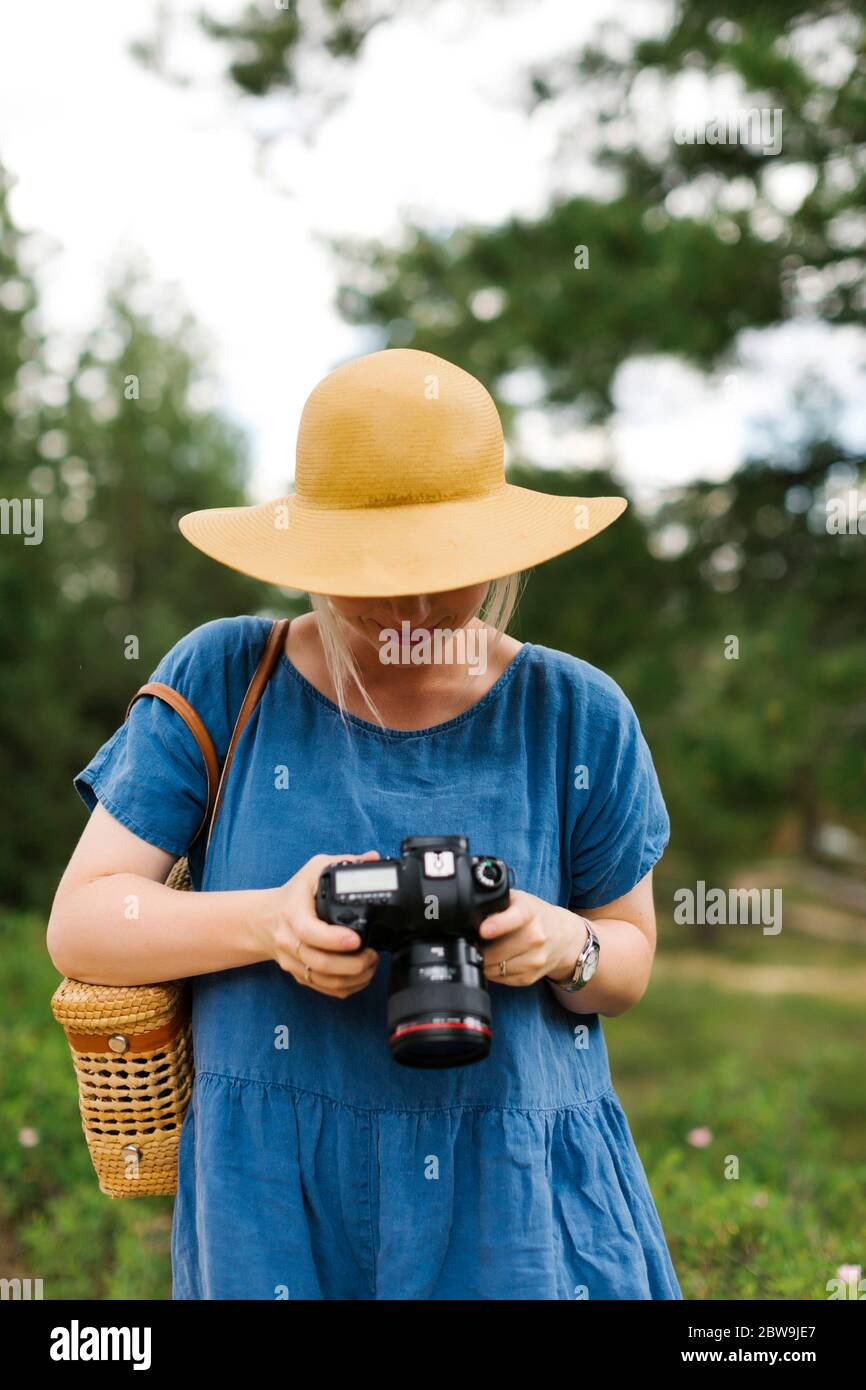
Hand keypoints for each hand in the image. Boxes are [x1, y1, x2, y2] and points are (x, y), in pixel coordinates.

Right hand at [254, 851, 380, 998]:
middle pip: (319, 963)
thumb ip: (343, 862)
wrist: (264, 920)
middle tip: (372, 954)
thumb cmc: (294, 894)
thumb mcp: (313, 870)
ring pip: (324, 981)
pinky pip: (324, 989)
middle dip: (352, 964)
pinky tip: (361, 977)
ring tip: (371, 964)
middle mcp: (289, 941)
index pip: (309, 932)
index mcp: (293, 913)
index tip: (357, 939)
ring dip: (353, 978)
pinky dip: (346, 988)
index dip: (334, 940)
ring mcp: (293, 961)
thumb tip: (373, 858)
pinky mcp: (299, 975)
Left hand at [478, 890, 588, 986]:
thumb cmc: (533, 915)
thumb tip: (471, 913)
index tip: (484, 930)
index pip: (514, 919)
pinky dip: (493, 973)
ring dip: (484, 963)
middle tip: (474, 943)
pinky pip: (502, 979)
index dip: (497, 925)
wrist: (562, 936)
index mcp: (528, 913)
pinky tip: (496, 962)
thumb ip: (496, 902)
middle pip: (497, 951)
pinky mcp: (530, 977)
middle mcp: (535, 937)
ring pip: (496, 968)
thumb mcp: (518, 900)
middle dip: (480, 949)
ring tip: (484, 953)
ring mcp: (535, 960)